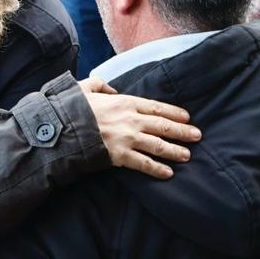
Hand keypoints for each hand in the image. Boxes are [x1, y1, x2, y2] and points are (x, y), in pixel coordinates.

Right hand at [79, 77, 200, 179]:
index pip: (156, 107)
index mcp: (125, 102)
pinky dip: (157, 169)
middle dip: (182, 131)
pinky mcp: (121, 155)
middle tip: (197, 136)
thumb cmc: (73, 108)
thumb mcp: (86, 87)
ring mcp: (127, 138)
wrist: (62, 128)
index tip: (187, 117)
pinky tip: (168, 173)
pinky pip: (143, 163)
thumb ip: (101, 85)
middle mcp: (131, 119)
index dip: (174, 112)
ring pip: (158, 145)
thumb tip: (111, 88)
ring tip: (188, 155)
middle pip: (163, 126)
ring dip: (175, 150)